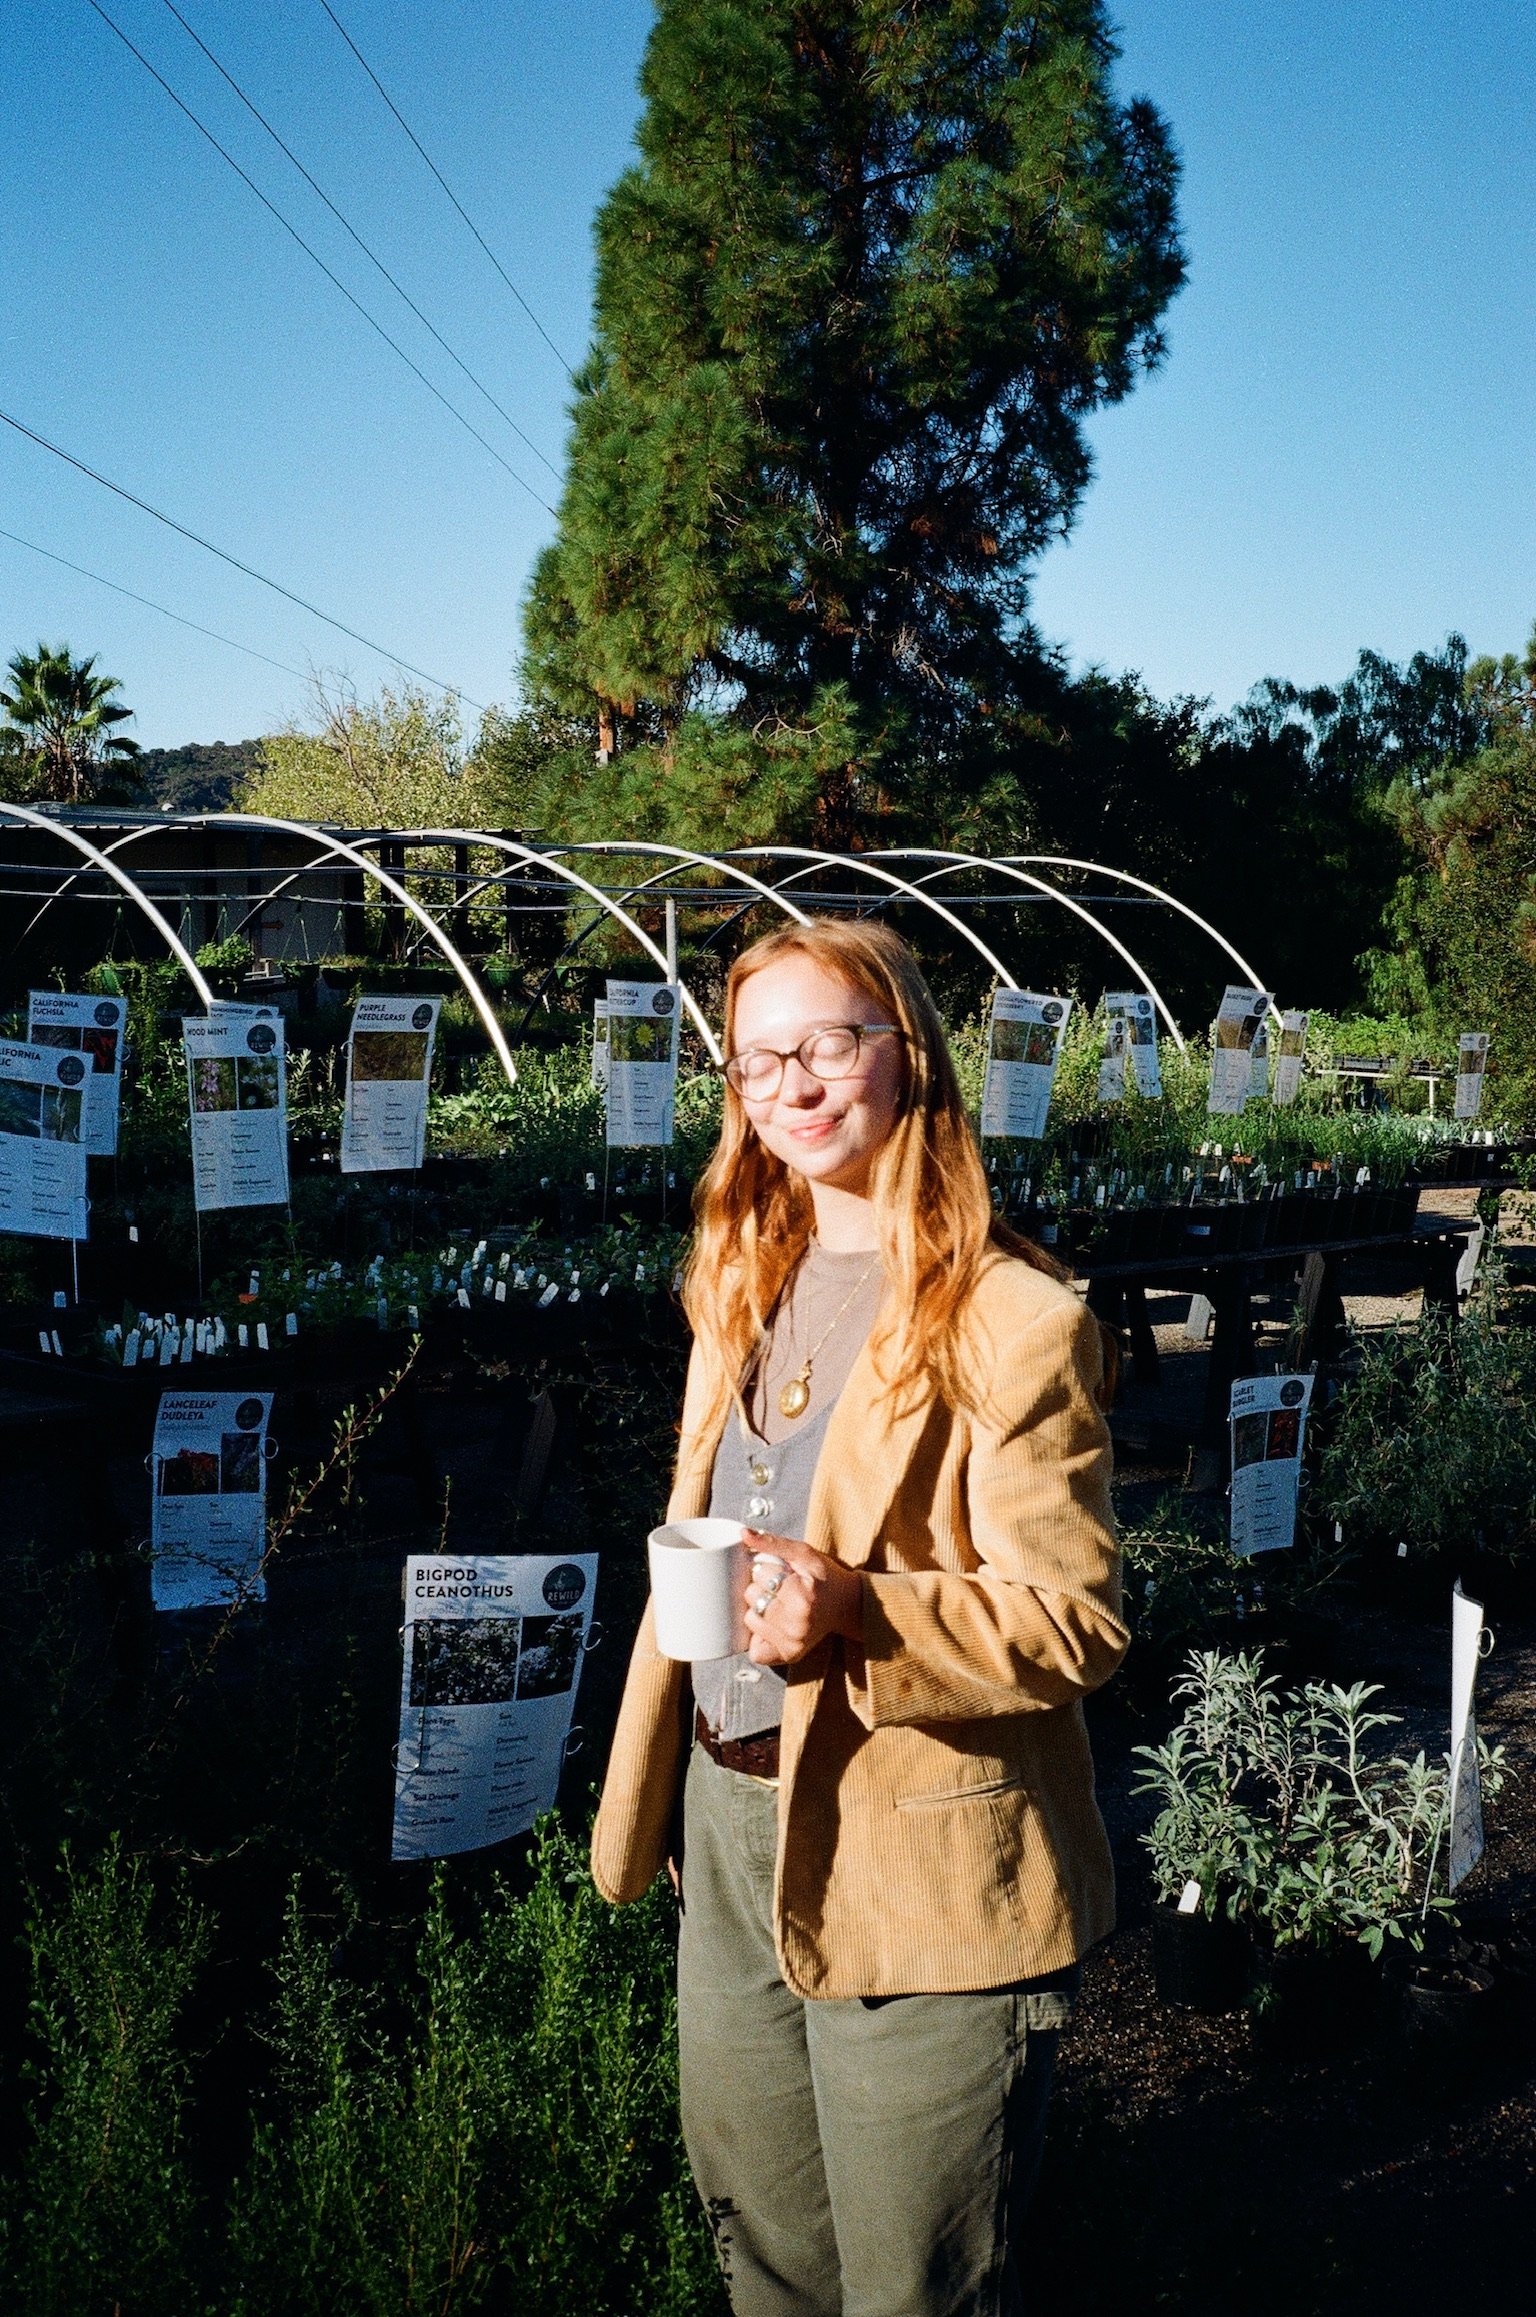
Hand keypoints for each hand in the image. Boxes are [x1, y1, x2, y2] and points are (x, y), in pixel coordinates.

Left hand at [742, 1531, 861, 1666]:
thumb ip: (773, 1543)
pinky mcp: (790, 1655)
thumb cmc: (824, 1577)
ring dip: (758, 1610)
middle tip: (780, 1589)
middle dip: (760, 1588)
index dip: (765, 1569)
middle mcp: (797, 1625)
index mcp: (801, 1597)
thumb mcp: (804, 1553)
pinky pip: (756, 1651)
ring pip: (749, 1621)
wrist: (847, 1604)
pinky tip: (774, 1626)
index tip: (781, 1573)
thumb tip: (743, 1534)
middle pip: (751, 1598)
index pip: (758, 1576)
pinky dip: (759, 1637)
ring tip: (778, 1605)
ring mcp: (793, 1643)